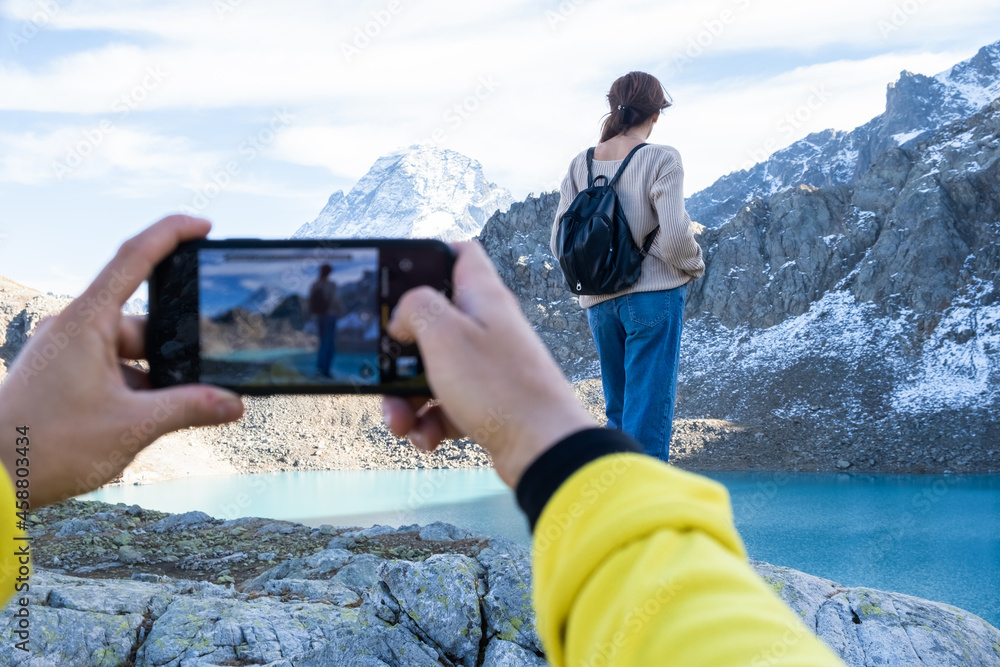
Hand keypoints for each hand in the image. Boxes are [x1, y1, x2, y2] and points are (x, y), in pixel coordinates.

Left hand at [0, 215, 244, 506]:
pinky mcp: (63, 376)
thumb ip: (190, 408)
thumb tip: (233, 403)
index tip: (204, 227)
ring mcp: (67, 353)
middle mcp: (75, 329)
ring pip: (132, 352)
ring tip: (166, 414)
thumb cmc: (47, 445)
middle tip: (206, 378)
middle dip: (177, 351)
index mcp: (87, 322)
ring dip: (156, 379)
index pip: (135, 258)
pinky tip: (146, 420)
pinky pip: (114, 370)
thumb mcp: (132, 426)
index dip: (172, 234)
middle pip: (145, 322)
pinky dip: (137, 390)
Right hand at [381, 241, 593, 487]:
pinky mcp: (487, 403)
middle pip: (432, 324)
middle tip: (382, 369)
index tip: (397, 277)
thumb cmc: (499, 387)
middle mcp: (487, 327)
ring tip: (400, 421)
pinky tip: (426, 437)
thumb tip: (402, 317)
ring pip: (433, 371)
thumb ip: (415, 308)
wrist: (543, 449)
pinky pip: (446, 406)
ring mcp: (488, 367)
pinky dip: (430, 421)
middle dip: (400, 351)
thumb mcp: (444, 335)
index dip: (428, 257)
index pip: (460, 254)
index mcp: (482, 298)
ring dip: (406, 396)